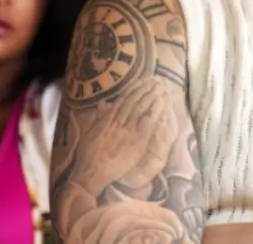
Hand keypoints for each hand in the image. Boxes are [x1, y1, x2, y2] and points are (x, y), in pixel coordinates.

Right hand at [71, 79, 179, 194]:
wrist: (92, 172)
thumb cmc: (89, 155)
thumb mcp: (91, 133)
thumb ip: (99, 117)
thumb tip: (103, 103)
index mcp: (107, 119)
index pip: (123, 101)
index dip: (134, 90)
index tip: (142, 81)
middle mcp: (118, 122)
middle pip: (134, 101)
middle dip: (145, 90)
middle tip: (155, 80)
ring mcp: (128, 130)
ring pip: (141, 108)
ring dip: (152, 96)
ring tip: (161, 87)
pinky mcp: (137, 140)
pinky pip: (148, 122)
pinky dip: (155, 110)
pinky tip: (162, 103)